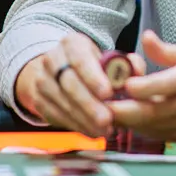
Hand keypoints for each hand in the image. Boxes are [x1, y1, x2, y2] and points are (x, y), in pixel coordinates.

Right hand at [14, 33, 145, 137]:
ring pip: (62, 102)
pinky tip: (91, 132)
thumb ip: (128, 64)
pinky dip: (75, 126)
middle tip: (107, 120)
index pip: (80, 58)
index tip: (108, 93)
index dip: (93, 77)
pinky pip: (55, 116)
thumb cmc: (94, 66)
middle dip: (89, 104)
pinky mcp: (39, 101)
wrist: (60, 70)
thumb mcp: (110, 58)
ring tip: (104, 130)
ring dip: (83, 119)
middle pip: (69, 83)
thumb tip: (136, 71)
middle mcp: (53, 59)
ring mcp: (42, 81)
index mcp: (72, 43)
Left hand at [109, 31, 175, 141]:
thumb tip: (146, 38)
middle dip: (125, 112)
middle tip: (106, 108)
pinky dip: (152, 132)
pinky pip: (170, 137)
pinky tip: (142, 125)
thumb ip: (168, 50)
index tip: (123, 85)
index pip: (159, 85)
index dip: (136, 88)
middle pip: (153, 113)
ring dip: (135, 124)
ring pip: (158, 129)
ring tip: (118, 116)